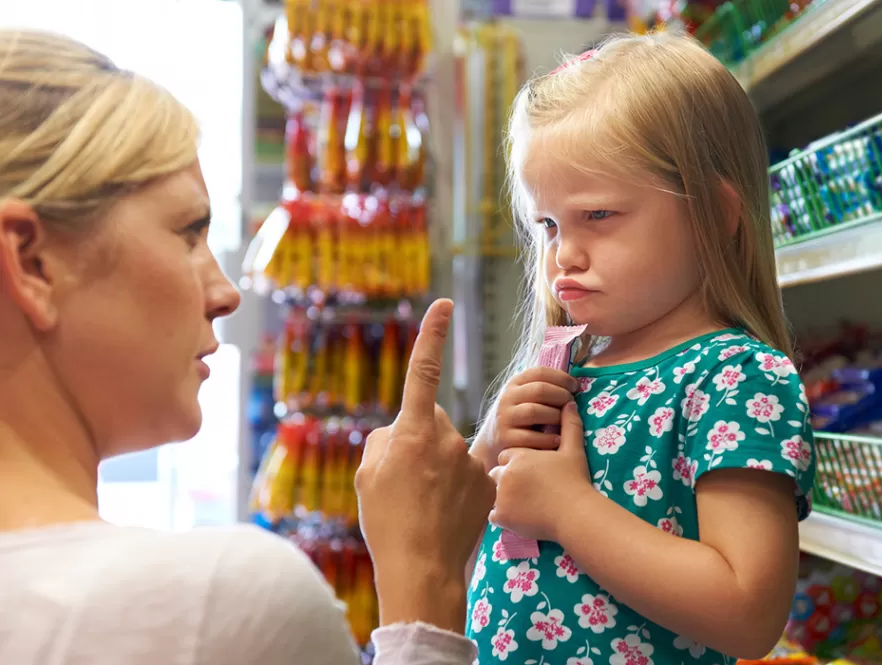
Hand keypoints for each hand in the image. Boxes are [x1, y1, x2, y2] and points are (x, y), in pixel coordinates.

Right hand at [355, 299, 494, 633]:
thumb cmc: (387, 522)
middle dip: (419, 440)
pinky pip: (469, 472)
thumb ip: (383, 441)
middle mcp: (446, 438)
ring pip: (450, 450)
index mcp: (413, 432)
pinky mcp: (489, 481)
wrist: (422, 569)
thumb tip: (399, 432)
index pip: (424, 372)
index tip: (444, 304)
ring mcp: (471, 460)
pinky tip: (446, 512)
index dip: (432, 335)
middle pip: (431, 422)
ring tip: (424, 504)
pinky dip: (458, 486)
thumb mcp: (368, 476)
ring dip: (438, 467)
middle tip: (405, 480)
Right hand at [489, 367, 578, 463]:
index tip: (575, 387)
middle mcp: (507, 398)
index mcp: (515, 383)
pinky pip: (531, 437)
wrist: (494, 441)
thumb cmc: (521, 417)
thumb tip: (576, 384)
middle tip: (572, 404)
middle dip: (561, 396)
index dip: (561, 377)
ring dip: (555, 416)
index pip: (540, 372)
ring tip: (565, 422)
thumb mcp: (527, 397)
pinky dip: (548, 439)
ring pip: (534, 411)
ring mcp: (504, 418)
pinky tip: (558, 440)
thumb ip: (545, 388)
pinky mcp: (505, 439)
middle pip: (540, 390)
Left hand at [489, 402, 591, 542]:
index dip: (517, 463)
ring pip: (493, 494)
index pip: (507, 456)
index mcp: (518, 456)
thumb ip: (569, 425)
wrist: (575, 512)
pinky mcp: (501, 516)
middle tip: (526, 490)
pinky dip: (503, 516)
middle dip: (507, 480)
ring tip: (523, 504)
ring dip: (503, 498)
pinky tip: (519, 516)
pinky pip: (493, 515)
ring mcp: (501, 495)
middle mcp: (505, 473)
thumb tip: (569, 403)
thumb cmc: (574, 480)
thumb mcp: (573, 450)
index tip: (530, 472)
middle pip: (497, 474)